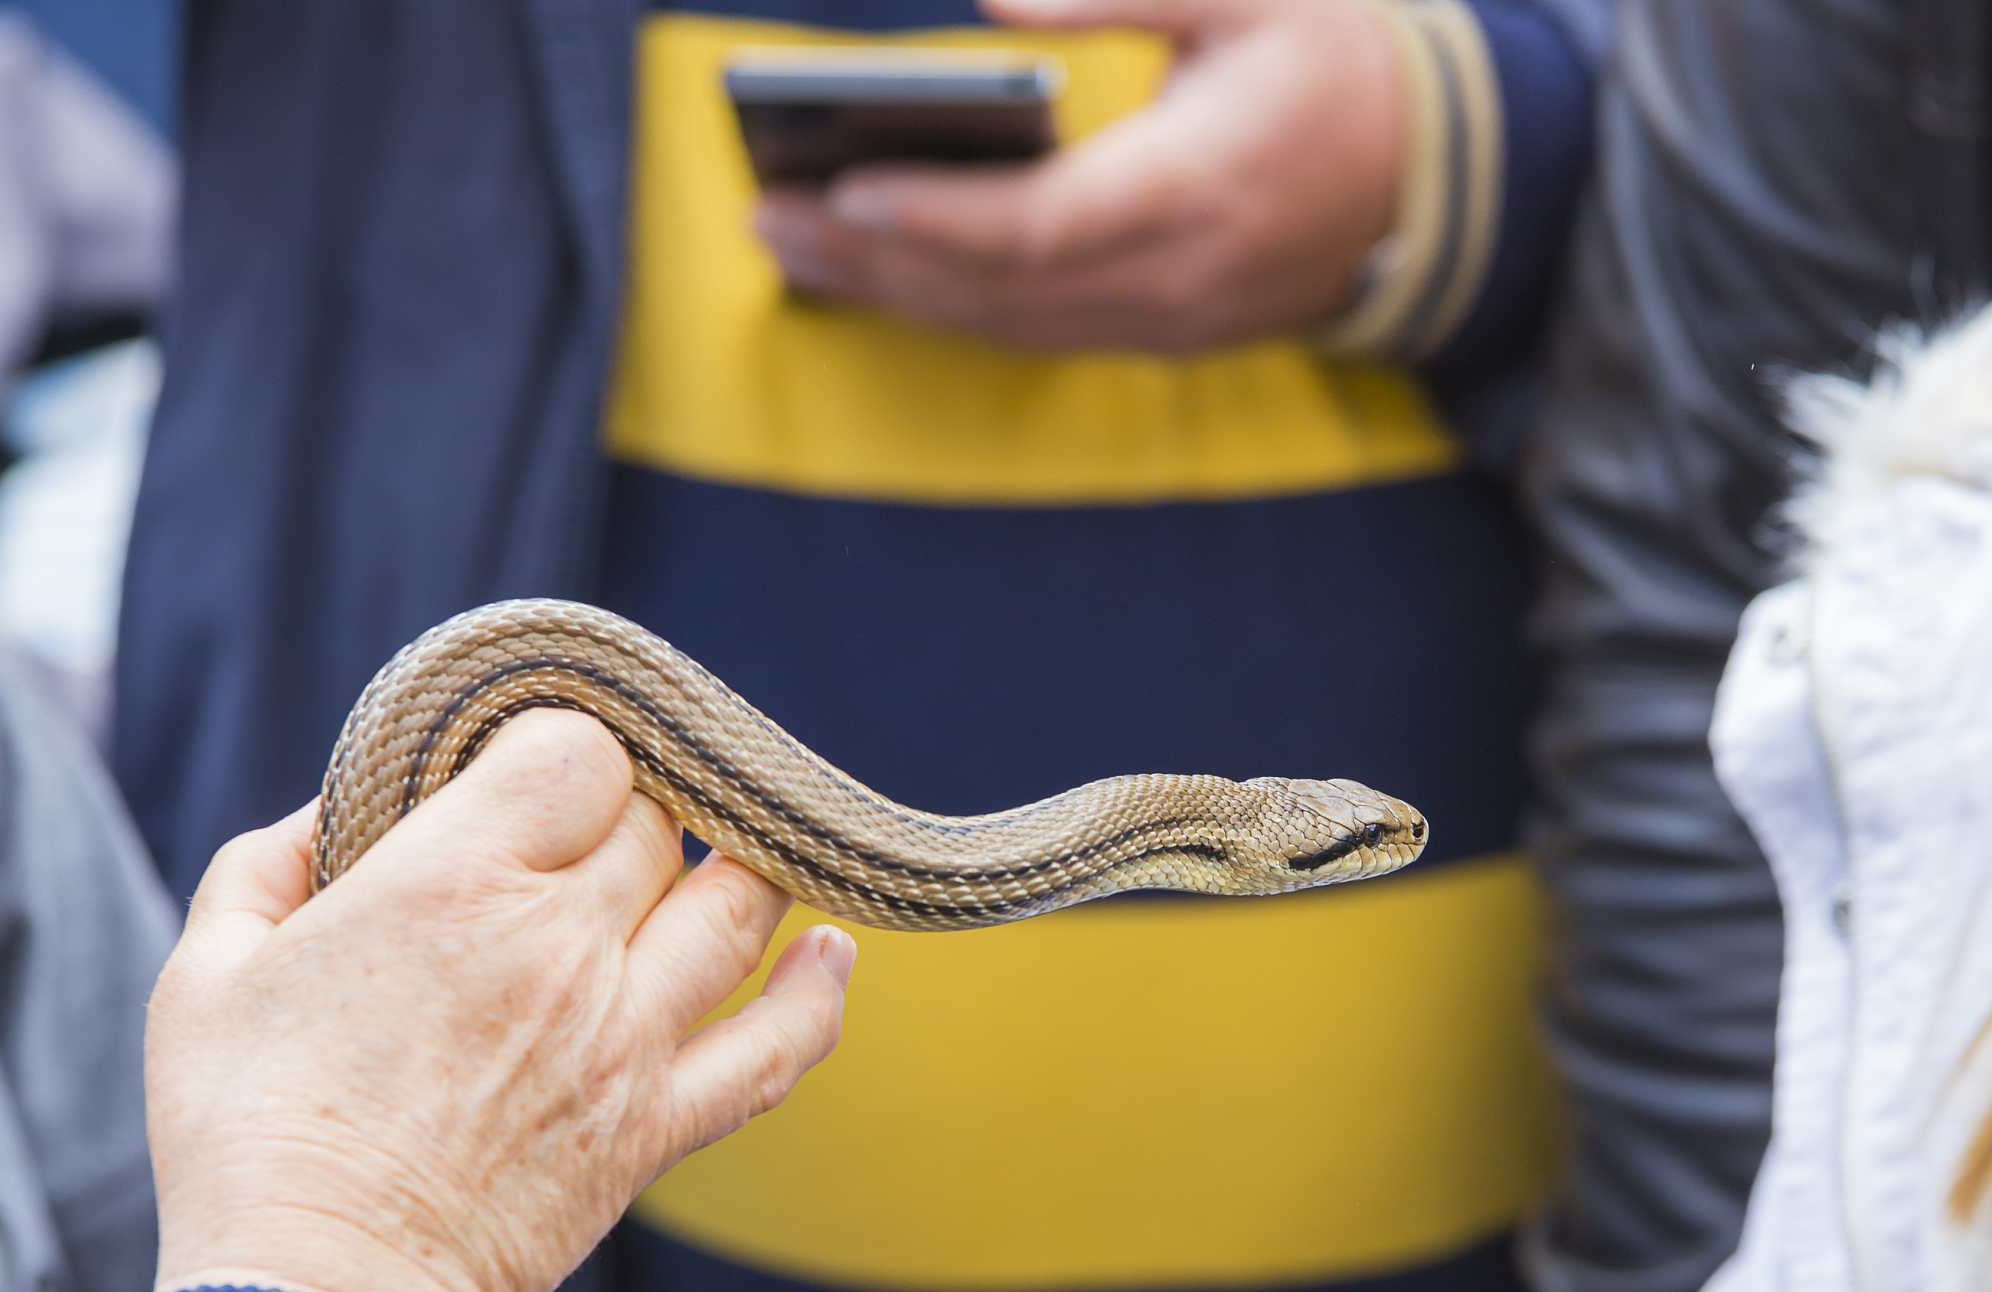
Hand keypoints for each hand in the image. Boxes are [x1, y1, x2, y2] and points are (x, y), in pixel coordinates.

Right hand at [145, 710, 853, 1291]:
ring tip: (722, 860)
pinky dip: (816, 995)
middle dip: (623, 818)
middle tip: (585, 844)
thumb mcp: (210, 971)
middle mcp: (561, 946)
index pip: (577, 754)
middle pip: (654, 828)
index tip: (530, 778)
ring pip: (737, 909)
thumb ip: (272, 865)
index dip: (561, 750)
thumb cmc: (247, 1135)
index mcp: (453, 883)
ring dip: (737, 871)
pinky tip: (831, 952)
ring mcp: (625, 1037)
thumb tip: (330, 816)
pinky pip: (776, 1048)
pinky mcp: (656, 1126)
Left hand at [752, 0, 1403, 351]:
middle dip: (873, 262)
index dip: (935, 219)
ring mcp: (1168, 323)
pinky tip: (884, 279)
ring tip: (792, 249)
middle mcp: (1175, 279)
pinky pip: (1036, 335)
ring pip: (1006, 325)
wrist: (1445, 180)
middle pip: (996, 291)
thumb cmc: (1345, 63)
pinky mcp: (1163, 337)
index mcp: (1198, 187)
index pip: (1040, 228)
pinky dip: (951, 308)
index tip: (842, 191)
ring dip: (894, 294)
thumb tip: (987, 0)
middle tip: (766, 219)